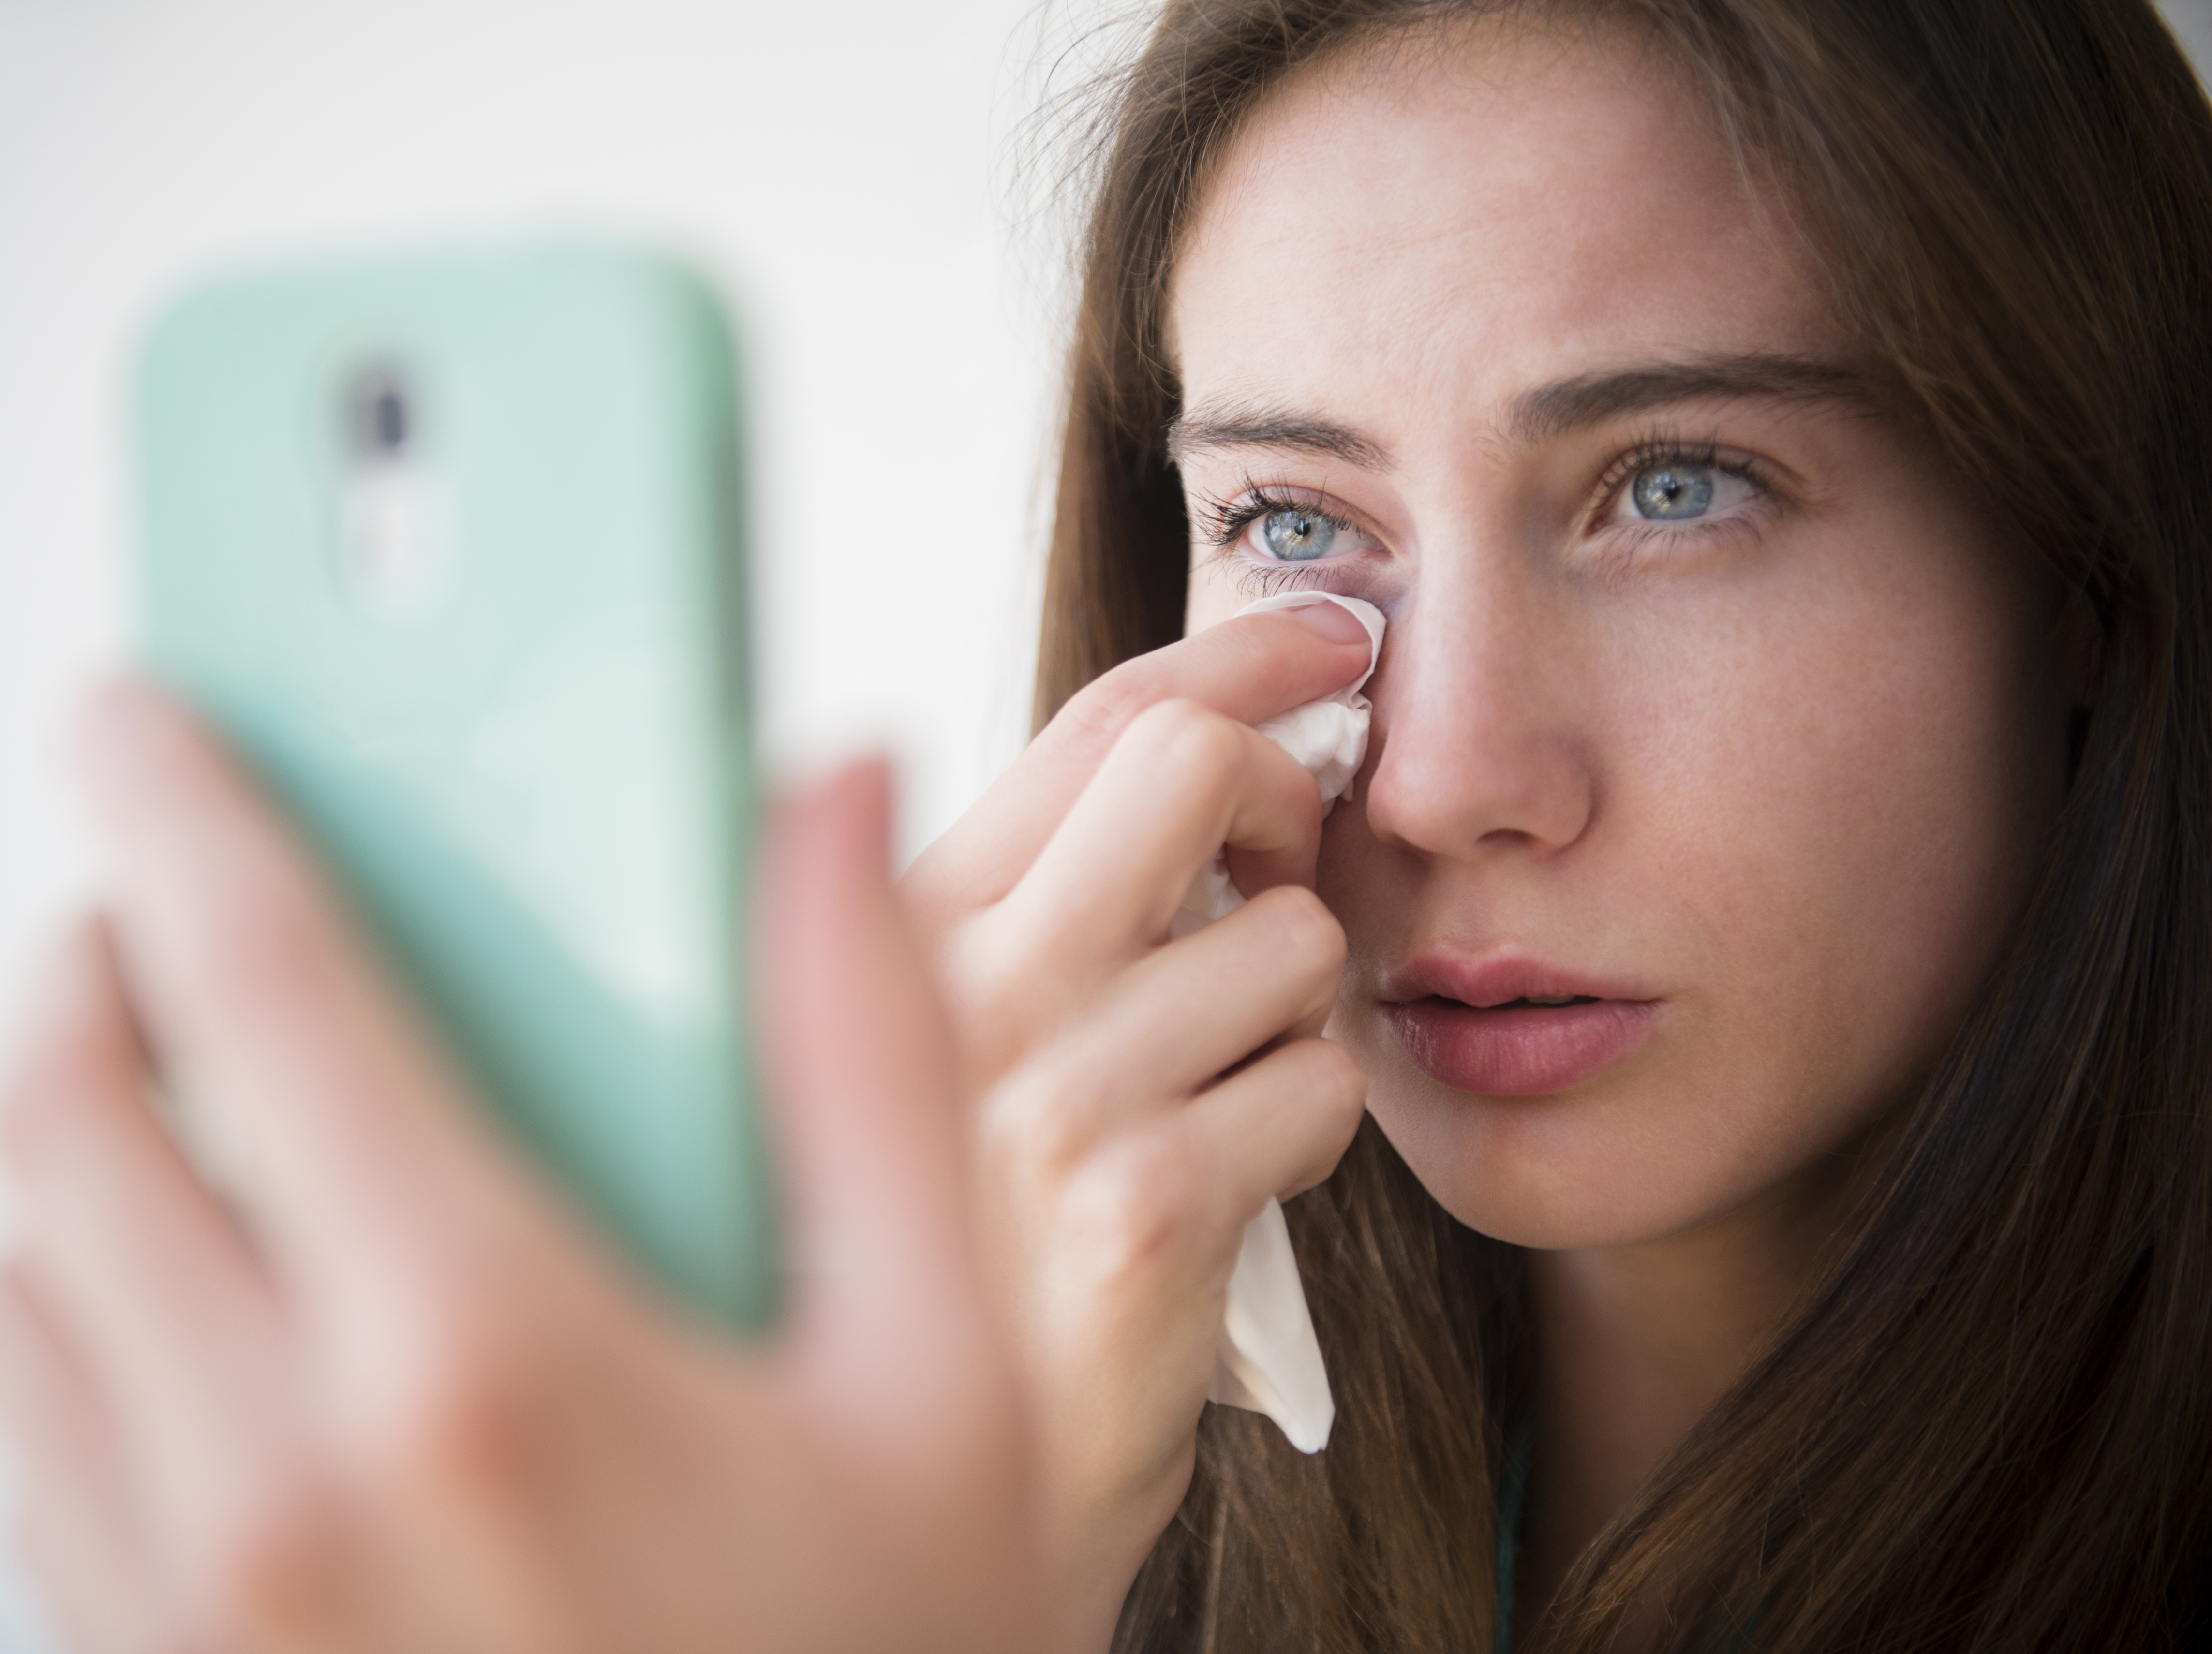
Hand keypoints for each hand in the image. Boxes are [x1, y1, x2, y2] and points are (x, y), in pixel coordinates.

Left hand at [0, 686, 1058, 1653]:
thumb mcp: (946, 1384)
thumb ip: (877, 1067)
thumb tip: (834, 814)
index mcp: (481, 1360)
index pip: (264, 993)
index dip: (184, 813)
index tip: (144, 717)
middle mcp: (281, 1480)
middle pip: (67, 1124)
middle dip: (85, 964)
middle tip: (160, 913)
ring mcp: (188, 1601)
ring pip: (10, 1286)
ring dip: (68, 1160)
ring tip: (190, 1120)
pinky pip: (26, 1451)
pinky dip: (71, 1329)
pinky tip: (208, 1321)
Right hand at [898, 605, 1374, 1640]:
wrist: (911, 1490)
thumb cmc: (932, 1255)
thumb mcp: (921, 1054)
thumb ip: (1016, 917)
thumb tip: (1186, 770)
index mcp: (897, 931)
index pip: (1092, 721)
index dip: (1234, 653)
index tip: (1332, 634)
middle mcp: (957, 990)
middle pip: (1195, 769)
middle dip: (1283, 801)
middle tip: (1278, 879)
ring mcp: (1047, 1097)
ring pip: (1293, 947)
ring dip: (1294, 1016)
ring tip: (1212, 1095)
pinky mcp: (1142, 1212)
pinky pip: (1316, 1092)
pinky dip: (1303, 1133)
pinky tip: (1226, 1188)